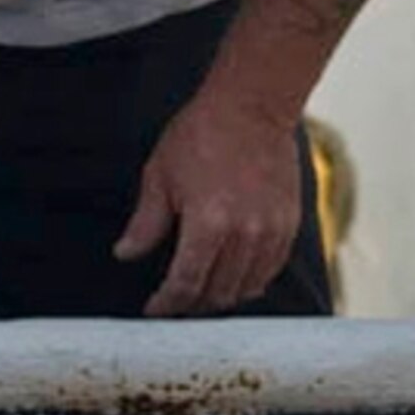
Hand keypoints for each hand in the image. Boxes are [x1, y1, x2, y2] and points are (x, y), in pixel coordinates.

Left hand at [114, 87, 305, 317]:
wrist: (253, 105)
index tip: (155, 308)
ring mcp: (271, 230)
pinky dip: (252, 280)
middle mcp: (244, 233)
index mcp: (208, 223)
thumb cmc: (202, 133)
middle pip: (217, 291)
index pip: (186, 283)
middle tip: (177, 301)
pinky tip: (236, 278)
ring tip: (204, 292)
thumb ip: (146, 223)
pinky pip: (271, 269)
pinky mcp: (289, 223)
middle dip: (192, 303)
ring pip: (246, 286)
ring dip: (222, 295)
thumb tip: (125, 253)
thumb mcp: (161, 175)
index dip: (167, 303)